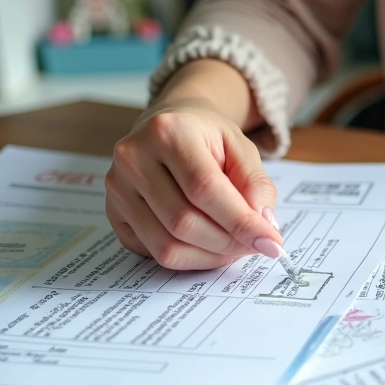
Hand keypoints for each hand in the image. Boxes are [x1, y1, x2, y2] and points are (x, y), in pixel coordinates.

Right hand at [105, 98, 281, 269]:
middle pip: (184, 222)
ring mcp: (117, 187)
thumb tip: (263, 227)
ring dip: (210, 256)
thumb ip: (257, 185)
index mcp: (168, 131)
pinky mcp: (112, 212)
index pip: (205, 189)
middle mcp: (133, 157)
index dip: (240, 222)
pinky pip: (152, 252)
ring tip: (234, 245)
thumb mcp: (242, 148)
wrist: (170, 126)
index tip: (271, 243)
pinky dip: (188, 257)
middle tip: (255, 245)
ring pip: (166, 245)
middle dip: (228, 243)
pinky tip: (206, 243)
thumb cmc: (207, 138)